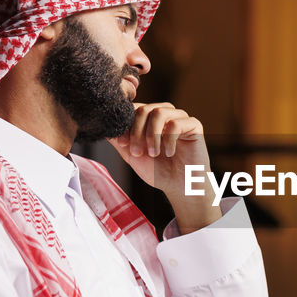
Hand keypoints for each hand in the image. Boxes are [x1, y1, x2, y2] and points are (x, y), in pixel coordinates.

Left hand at [107, 102, 219, 232]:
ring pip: (159, 112)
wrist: (180, 187)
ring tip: (153, 153)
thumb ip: (118, 139)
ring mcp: (179, 118)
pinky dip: (169, 139)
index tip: (122, 143)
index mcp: (148, 119)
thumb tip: (103, 127)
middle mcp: (164, 114)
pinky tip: (169, 153)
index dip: (125, 124)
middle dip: (136, 132)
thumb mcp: (131, 155)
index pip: (133, 109)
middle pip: (144, 109)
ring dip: (151, 135)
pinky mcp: (194, 125)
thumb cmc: (158, 171)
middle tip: (136, 152)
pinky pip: (176, 123)